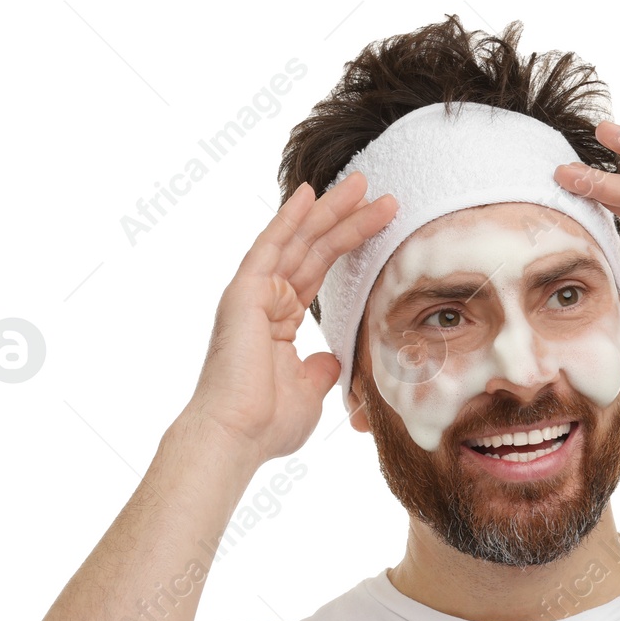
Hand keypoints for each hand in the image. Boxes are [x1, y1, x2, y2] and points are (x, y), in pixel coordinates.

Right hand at [183, 174, 397, 464]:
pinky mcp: (244, 293)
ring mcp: (253, 294)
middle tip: (380, 193)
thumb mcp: (307, 392)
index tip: (383, 225)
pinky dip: (289, 219)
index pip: (320, 272)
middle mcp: (265, 301)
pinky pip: (271, 247)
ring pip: (298, 241)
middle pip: (313, 249)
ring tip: (361, 183)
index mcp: (279, 321)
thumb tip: (332, 362)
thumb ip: (320, 371)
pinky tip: (310, 194)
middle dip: (347, 219)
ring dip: (330, 211)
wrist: (236, 436)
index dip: (350, 246)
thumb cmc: (266, 424)